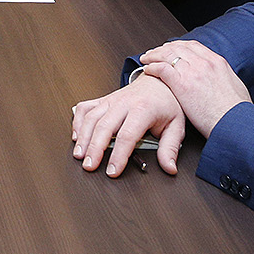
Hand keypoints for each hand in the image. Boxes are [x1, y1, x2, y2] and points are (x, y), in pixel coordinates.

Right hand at [72, 74, 186, 176]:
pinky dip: (77, 121)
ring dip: (83, 137)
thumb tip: (169, 167)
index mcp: (143, 109)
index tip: (113, 171)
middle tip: (89, 166)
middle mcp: (124, 103)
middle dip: (94, 148)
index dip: (118, 155)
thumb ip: (170, 148)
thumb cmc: (167, 103)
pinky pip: (85, 108)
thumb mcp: (176, 126)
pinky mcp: (104, 100)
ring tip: (79, 155)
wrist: (159, 82)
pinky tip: (76, 136)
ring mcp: (112, 100)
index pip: (127, 135)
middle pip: (104, 127)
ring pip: (92, 117)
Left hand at [138, 39, 249, 136]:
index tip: (172, 49)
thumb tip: (222, 82)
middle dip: (164, 48)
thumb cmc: (237, 112)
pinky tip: (147, 70)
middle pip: (178, 47)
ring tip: (146, 59)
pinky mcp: (182, 83)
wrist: (235, 122)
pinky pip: (161, 68)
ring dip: (154, 55)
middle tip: (155, 53)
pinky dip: (152, 67)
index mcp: (217, 62)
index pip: (193, 46)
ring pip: (167, 54)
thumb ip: (225, 79)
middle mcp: (203, 62)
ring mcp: (192, 71)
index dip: (179, 46)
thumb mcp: (236, 87)